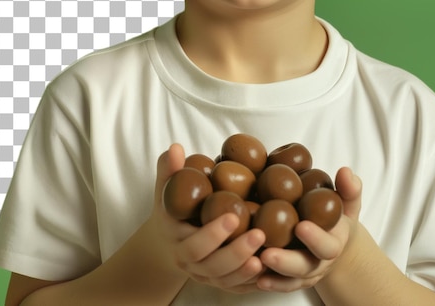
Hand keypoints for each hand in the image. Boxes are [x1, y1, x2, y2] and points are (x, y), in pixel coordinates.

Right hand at [151, 144, 266, 293]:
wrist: (167, 242)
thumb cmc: (173, 209)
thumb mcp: (166, 190)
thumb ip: (170, 170)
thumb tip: (176, 147)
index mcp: (178, 240)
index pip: (194, 242)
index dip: (212, 233)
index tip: (233, 215)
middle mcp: (190, 263)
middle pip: (212, 265)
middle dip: (236, 252)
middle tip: (259, 234)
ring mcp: (205, 275)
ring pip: (225, 280)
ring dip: (245, 270)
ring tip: (265, 256)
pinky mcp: (219, 282)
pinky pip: (235, 287)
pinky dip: (250, 282)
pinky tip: (268, 270)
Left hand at [256, 166, 362, 292]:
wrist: (336, 242)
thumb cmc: (338, 218)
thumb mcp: (347, 203)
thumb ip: (349, 189)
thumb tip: (346, 171)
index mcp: (334, 243)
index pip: (327, 246)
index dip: (315, 238)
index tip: (301, 226)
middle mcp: (320, 262)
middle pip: (305, 267)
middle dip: (287, 262)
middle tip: (268, 253)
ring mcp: (306, 273)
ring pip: (290, 279)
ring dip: (273, 273)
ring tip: (256, 262)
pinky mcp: (292, 278)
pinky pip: (281, 284)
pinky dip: (270, 282)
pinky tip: (255, 277)